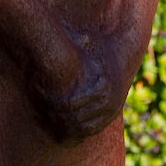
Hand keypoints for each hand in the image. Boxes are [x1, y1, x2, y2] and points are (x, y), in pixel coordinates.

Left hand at [31, 29, 123, 143]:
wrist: (125, 56)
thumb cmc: (101, 45)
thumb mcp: (89, 39)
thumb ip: (74, 41)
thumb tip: (51, 34)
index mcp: (101, 85)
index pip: (70, 103)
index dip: (51, 102)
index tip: (40, 96)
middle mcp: (108, 101)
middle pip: (74, 118)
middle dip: (55, 117)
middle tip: (41, 110)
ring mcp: (110, 111)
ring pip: (82, 129)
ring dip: (64, 127)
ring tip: (49, 119)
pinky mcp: (111, 117)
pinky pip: (90, 131)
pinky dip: (75, 131)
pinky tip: (62, 125)